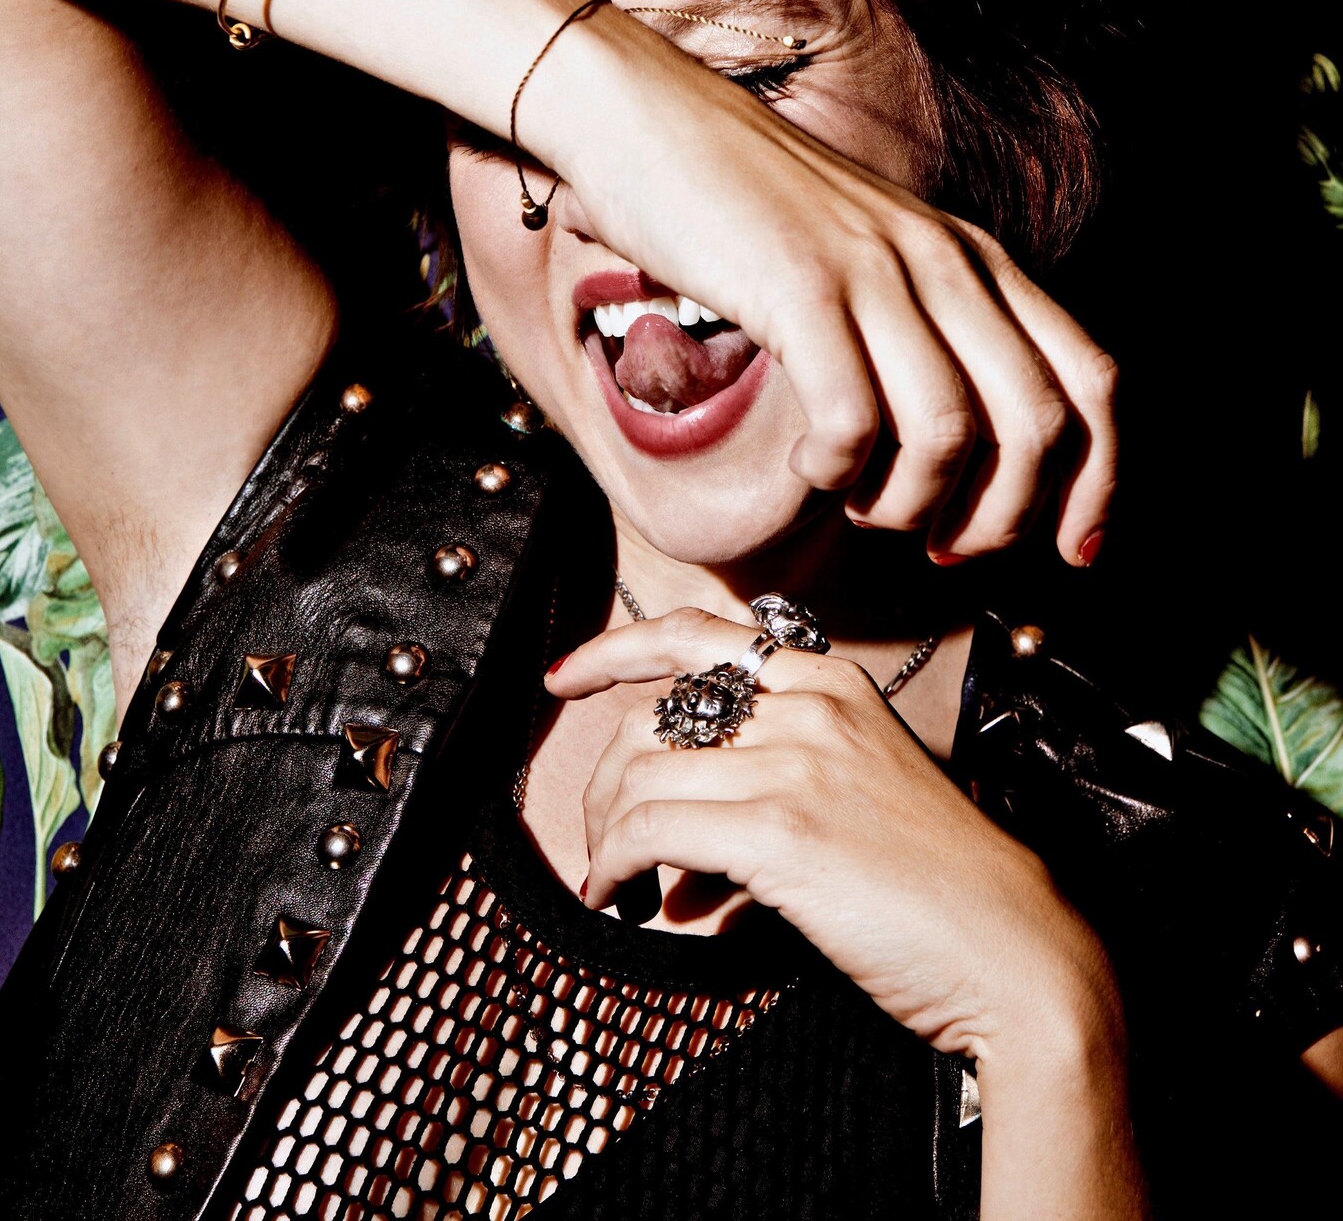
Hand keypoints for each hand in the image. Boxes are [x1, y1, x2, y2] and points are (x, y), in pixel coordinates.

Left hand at [548, 606, 1116, 1059]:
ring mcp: (795, 764)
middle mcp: (809, 707)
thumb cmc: (942, 885)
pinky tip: (619, 896)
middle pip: (653, 715)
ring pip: (641, 774)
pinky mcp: (780, 831)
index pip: (699, 634)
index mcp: (831, 685)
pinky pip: (651, 829)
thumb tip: (679, 839)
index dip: (617, 647)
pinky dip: (615, 865)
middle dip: (604, 780)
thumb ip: (777, 783)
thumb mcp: (865, 791)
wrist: (1016, 947)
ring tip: (613, 878)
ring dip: (606, 833)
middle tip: (600, 837)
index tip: (566, 675)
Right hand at [558, 19, 1116, 563]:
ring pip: (951, 435)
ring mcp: (875, 272)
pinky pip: (854, 422)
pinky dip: (838, 475)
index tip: (1073, 550)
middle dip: (1003, 518)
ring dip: (910, 504)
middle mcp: (944, 260)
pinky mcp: (801, 289)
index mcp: (974, 256)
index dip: (1100, 481)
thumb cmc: (748, 205)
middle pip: (1039, 424)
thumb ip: (926, 326)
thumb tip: (968, 448)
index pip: (1092, 380)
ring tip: (861, 505)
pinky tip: (810, 470)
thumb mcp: (869, 257)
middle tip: (943, 546)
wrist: (650, 118)